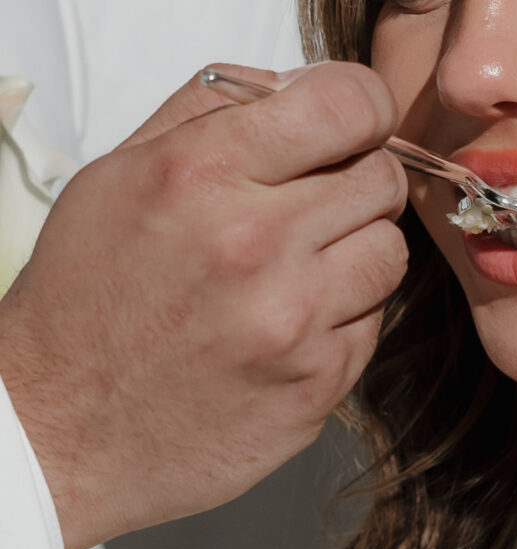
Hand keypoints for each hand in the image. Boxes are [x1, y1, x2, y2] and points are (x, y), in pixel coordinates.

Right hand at [0, 62, 407, 548]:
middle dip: (360, 184)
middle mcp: (254, 248)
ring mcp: (293, 325)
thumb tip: (297, 91)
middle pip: (382, 182)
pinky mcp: (316, 387)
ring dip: (358, 255)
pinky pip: (372, 327)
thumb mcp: (120, 178)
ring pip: (389, 256)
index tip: (357, 126)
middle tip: (321, 207)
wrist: (67, 429)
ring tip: (302, 273)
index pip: (347, 106)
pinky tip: (289, 330)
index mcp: (201, 177)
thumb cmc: (87, 307)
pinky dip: (343, 322)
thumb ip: (211, 115)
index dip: (363, 110)